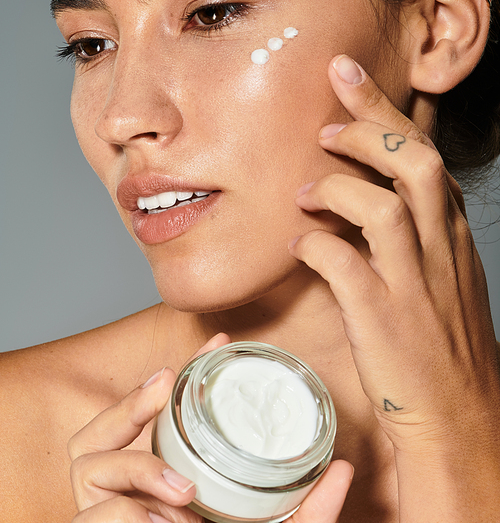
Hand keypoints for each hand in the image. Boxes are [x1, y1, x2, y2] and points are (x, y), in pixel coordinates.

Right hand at [68, 327, 353, 522]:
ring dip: (136, 468)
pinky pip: (97, 515)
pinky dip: (130, 511)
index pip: (144, 417)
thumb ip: (306, 512)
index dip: (173, 376)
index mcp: (156, 484)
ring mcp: (106, 520)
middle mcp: (121, 499)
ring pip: (86, 467)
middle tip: (167, 391)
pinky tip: (166, 519)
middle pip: (93, 435)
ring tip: (182, 491)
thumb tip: (342, 468)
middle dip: (128, 406)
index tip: (216, 344)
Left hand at [289, 55, 499, 517]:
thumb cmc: (441, 345)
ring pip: (389, 207)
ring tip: (306, 188)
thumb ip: (413, 232)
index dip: (386, 111)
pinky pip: (346, 266)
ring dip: (341, 186)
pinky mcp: (385, 321)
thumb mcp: (441, 276)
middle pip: (416, 163)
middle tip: (328, 113)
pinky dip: (317, 245)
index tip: (349, 76)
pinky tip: (301, 245)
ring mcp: (415, 284)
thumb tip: (363, 194)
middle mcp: (441, 250)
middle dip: (372, 124)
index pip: (426, 156)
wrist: (461, 420)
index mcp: (453, 235)